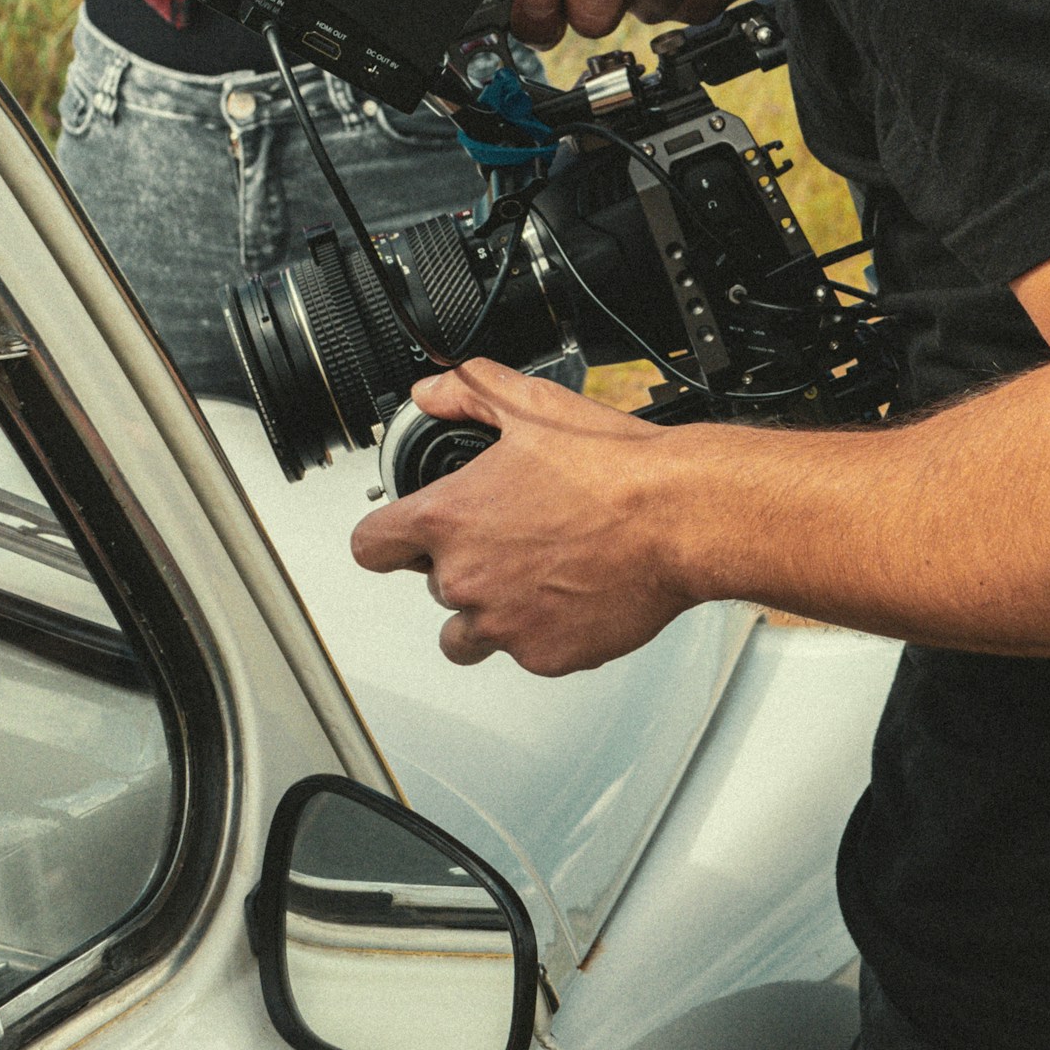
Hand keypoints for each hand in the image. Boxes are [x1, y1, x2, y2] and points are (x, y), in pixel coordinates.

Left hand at [350, 362, 695, 674]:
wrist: (678, 518)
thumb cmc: (614, 468)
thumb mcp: (531, 404)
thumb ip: (466, 393)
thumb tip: (431, 393)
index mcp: (449, 519)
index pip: (370, 547)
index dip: (386, 539)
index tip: (403, 538)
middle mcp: (466, 579)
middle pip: (430, 587)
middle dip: (462, 567)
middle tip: (510, 539)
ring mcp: (504, 625)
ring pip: (466, 635)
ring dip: (488, 612)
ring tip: (532, 578)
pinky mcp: (545, 656)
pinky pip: (524, 652)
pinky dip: (541, 632)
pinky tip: (572, 594)